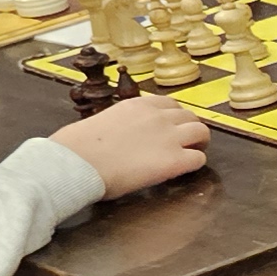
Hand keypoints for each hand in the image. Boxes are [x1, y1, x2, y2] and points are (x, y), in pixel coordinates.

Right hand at [53, 93, 209, 199]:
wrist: (75, 162)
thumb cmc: (76, 147)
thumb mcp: (99, 122)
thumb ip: (117, 123)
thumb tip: (114, 135)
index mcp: (137, 105)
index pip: (169, 104)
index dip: (173, 117)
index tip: (171, 127)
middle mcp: (157, 117)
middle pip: (190, 116)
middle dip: (189, 128)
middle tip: (186, 142)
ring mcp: (169, 137)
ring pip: (201, 132)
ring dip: (199, 143)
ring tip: (192, 153)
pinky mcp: (174, 161)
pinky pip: (199, 159)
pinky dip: (195, 164)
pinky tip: (184, 171)